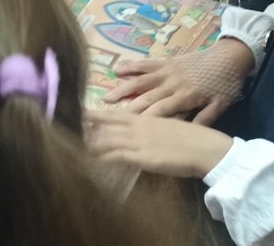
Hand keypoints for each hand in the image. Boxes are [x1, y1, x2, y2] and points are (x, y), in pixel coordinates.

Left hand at [87, 109, 233, 178]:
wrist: (206, 148)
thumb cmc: (192, 139)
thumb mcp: (169, 127)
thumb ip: (152, 128)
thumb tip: (142, 133)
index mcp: (144, 118)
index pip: (113, 115)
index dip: (94, 115)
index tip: (78, 113)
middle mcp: (137, 127)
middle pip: (104, 126)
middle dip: (85, 129)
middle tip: (67, 129)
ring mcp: (138, 141)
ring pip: (106, 140)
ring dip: (90, 144)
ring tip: (73, 146)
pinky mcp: (142, 156)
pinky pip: (115, 156)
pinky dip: (102, 158)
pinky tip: (91, 161)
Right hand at [102, 39, 252, 123]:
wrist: (230, 57)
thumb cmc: (226, 83)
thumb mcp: (220, 105)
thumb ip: (204, 118)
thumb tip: (187, 132)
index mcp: (185, 97)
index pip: (160, 112)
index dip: (143, 121)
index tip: (128, 131)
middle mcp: (171, 84)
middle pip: (145, 98)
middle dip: (126, 109)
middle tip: (109, 119)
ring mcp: (167, 71)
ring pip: (140, 80)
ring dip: (122, 89)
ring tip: (106, 98)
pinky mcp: (166, 61)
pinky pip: (145, 64)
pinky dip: (130, 66)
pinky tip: (116, 70)